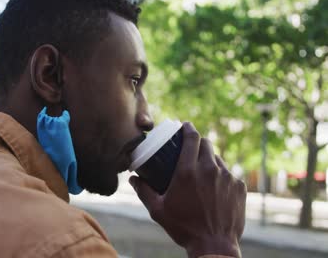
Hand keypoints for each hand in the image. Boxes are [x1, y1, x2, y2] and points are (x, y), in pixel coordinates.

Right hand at [129, 122, 245, 257]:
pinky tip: (215, 189)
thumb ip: (144, 191)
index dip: (188, 128)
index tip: (185, 125)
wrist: (214, 246)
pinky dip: (221, 177)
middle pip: (206, 144)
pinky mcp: (239, 187)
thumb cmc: (183, 227)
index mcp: (188, 171)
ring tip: (202, 174)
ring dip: (210, 161)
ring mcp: (227, 177)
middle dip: (199, 143)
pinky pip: (229, 174)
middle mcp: (209, 170)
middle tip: (191, 150)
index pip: (191, 138)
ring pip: (218, 159)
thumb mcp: (158, 210)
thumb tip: (133, 179)